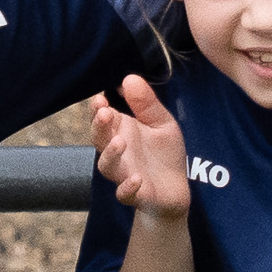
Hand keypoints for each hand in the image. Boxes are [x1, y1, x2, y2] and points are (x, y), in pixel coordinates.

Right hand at [89, 75, 190, 218]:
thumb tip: (129, 77)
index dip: (97, 110)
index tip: (99, 99)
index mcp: (120, 132)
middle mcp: (117, 153)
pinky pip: (124, 194)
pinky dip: (127, 188)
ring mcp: (123, 174)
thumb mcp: (161, 122)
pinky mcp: (135, 195)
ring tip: (120, 142)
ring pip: (107, 166)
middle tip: (104, 114)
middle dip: (99, 127)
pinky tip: (136, 179)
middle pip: (99, 140)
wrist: (175, 190)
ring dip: (111, 154)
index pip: (101, 119)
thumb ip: (146, 103)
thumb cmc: (163, 154)